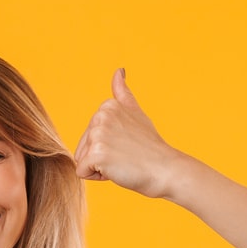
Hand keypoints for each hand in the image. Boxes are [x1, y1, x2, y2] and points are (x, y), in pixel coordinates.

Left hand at [74, 69, 183, 197]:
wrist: (164, 169)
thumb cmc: (150, 147)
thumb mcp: (137, 114)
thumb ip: (123, 94)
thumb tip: (119, 71)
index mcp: (107, 106)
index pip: (89, 136)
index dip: (106, 146)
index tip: (126, 144)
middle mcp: (100, 116)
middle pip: (82, 148)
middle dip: (99, 158)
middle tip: (124, 156)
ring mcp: (98, 134)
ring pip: (81, 160)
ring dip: (98, 168)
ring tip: (121, 162)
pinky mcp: (96, 153)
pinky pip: (82, 172)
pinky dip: (97, 177)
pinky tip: (117, 170)